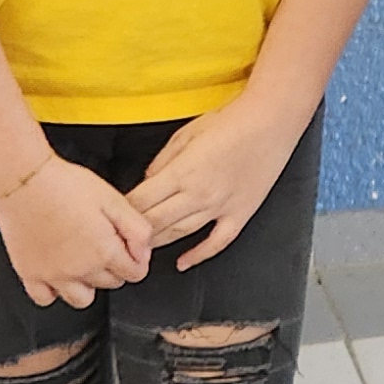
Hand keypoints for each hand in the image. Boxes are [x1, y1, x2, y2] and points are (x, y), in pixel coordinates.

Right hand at [0, 148, 154, 306]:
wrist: (23, 179)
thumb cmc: (65, 184)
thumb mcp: (113, 199)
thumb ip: (137, 229)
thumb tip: (144, 254)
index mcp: (104, 252)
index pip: (135, 273)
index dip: (137, 258)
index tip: (128, 246)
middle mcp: (80, 271)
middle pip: (110, 283)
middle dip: (114, 267)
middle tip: (103, 241)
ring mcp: (53, 276)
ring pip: (82, 299)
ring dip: (87, 284)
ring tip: (82, 260)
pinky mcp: (29, 274)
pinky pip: (45, 298)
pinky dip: (53, 290)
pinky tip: (57, 271)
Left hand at [131, 92, 308, 269]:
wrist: (271, 122)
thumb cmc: (230, 121)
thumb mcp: (186, 134)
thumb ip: (163, 161)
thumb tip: (148, 180)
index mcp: (182, 172)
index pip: (141, 201)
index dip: (123, 211)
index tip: (112, 215)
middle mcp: (198, 194)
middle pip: (155, 222)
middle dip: (134, 232)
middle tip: (120, 238)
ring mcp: (220, 207)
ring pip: (180, 233)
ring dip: (158, 243)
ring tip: (141, 250)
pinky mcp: (240, 213)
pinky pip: (217, 242)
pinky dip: (199, 255)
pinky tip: (183, 263)